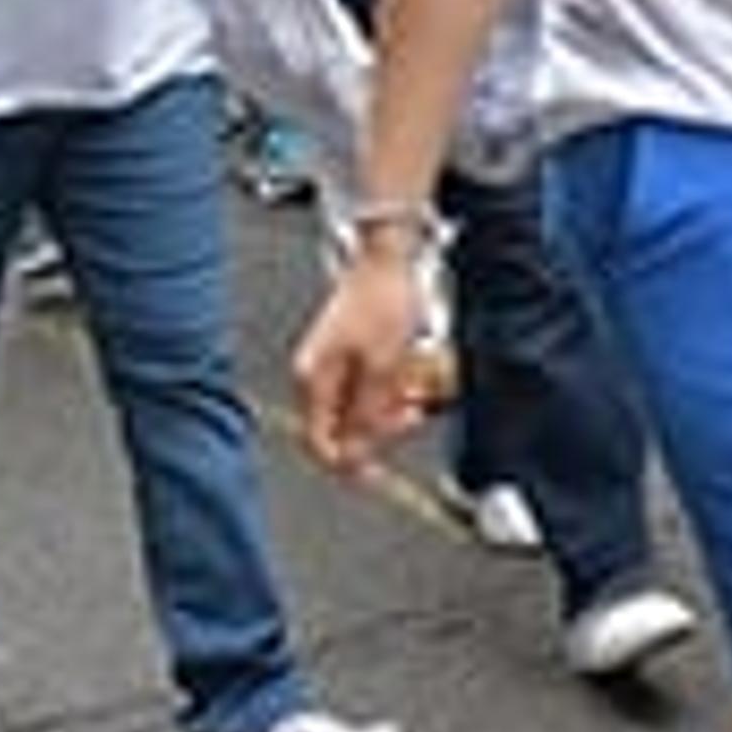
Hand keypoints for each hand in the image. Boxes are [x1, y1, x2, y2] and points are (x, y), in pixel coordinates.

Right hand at [292, 257, 430, 474]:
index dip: (348, 461)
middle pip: (346, 426)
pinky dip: (396, 384)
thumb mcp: (383, 365)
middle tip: (412, 411)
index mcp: (314, 379)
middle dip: (382, 424)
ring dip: (394, 403)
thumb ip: (369, 413)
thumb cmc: (383, 300)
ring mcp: (336, 363)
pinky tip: (413, 368)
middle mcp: (318, 374)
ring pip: (364, 406)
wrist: (390, 257)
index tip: (376, 473)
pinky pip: (374, 384)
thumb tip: (355, 454)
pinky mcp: (355, 352)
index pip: (320, 441)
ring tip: (418, 383)